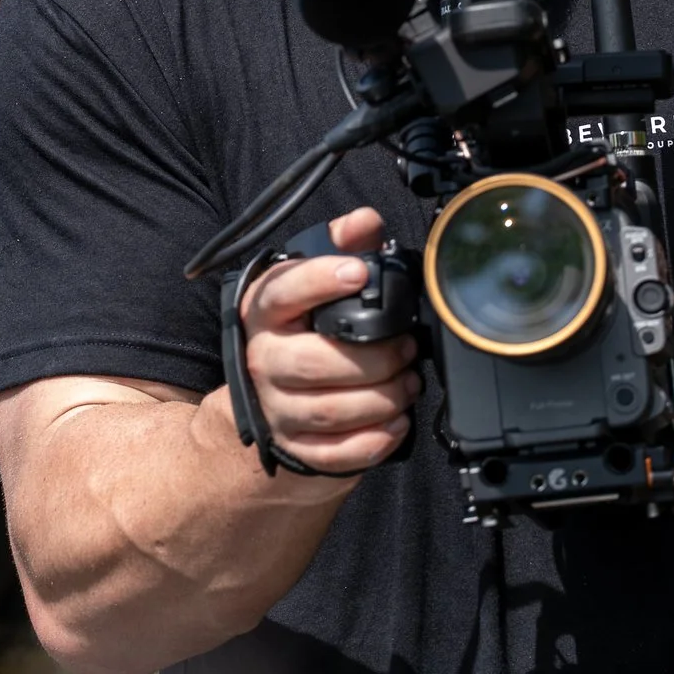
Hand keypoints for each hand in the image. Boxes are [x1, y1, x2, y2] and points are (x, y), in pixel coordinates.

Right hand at [236, 207, 421, 474]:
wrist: (266, 402)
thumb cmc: (300, 333)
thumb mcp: (312, 285)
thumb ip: (343, 247)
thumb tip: (366, 221)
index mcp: (265, 312)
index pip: (283, 292)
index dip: (321, 280)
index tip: (360, 273)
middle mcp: (263, 360)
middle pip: (314, 362)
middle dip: (375, 358)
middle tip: (407, 348)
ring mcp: (275, 409)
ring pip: (330, 410)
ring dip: (382, 398)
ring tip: (409, 382)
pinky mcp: (295, 448)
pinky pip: (335, 452)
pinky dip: (373, 440)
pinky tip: (397, 421)